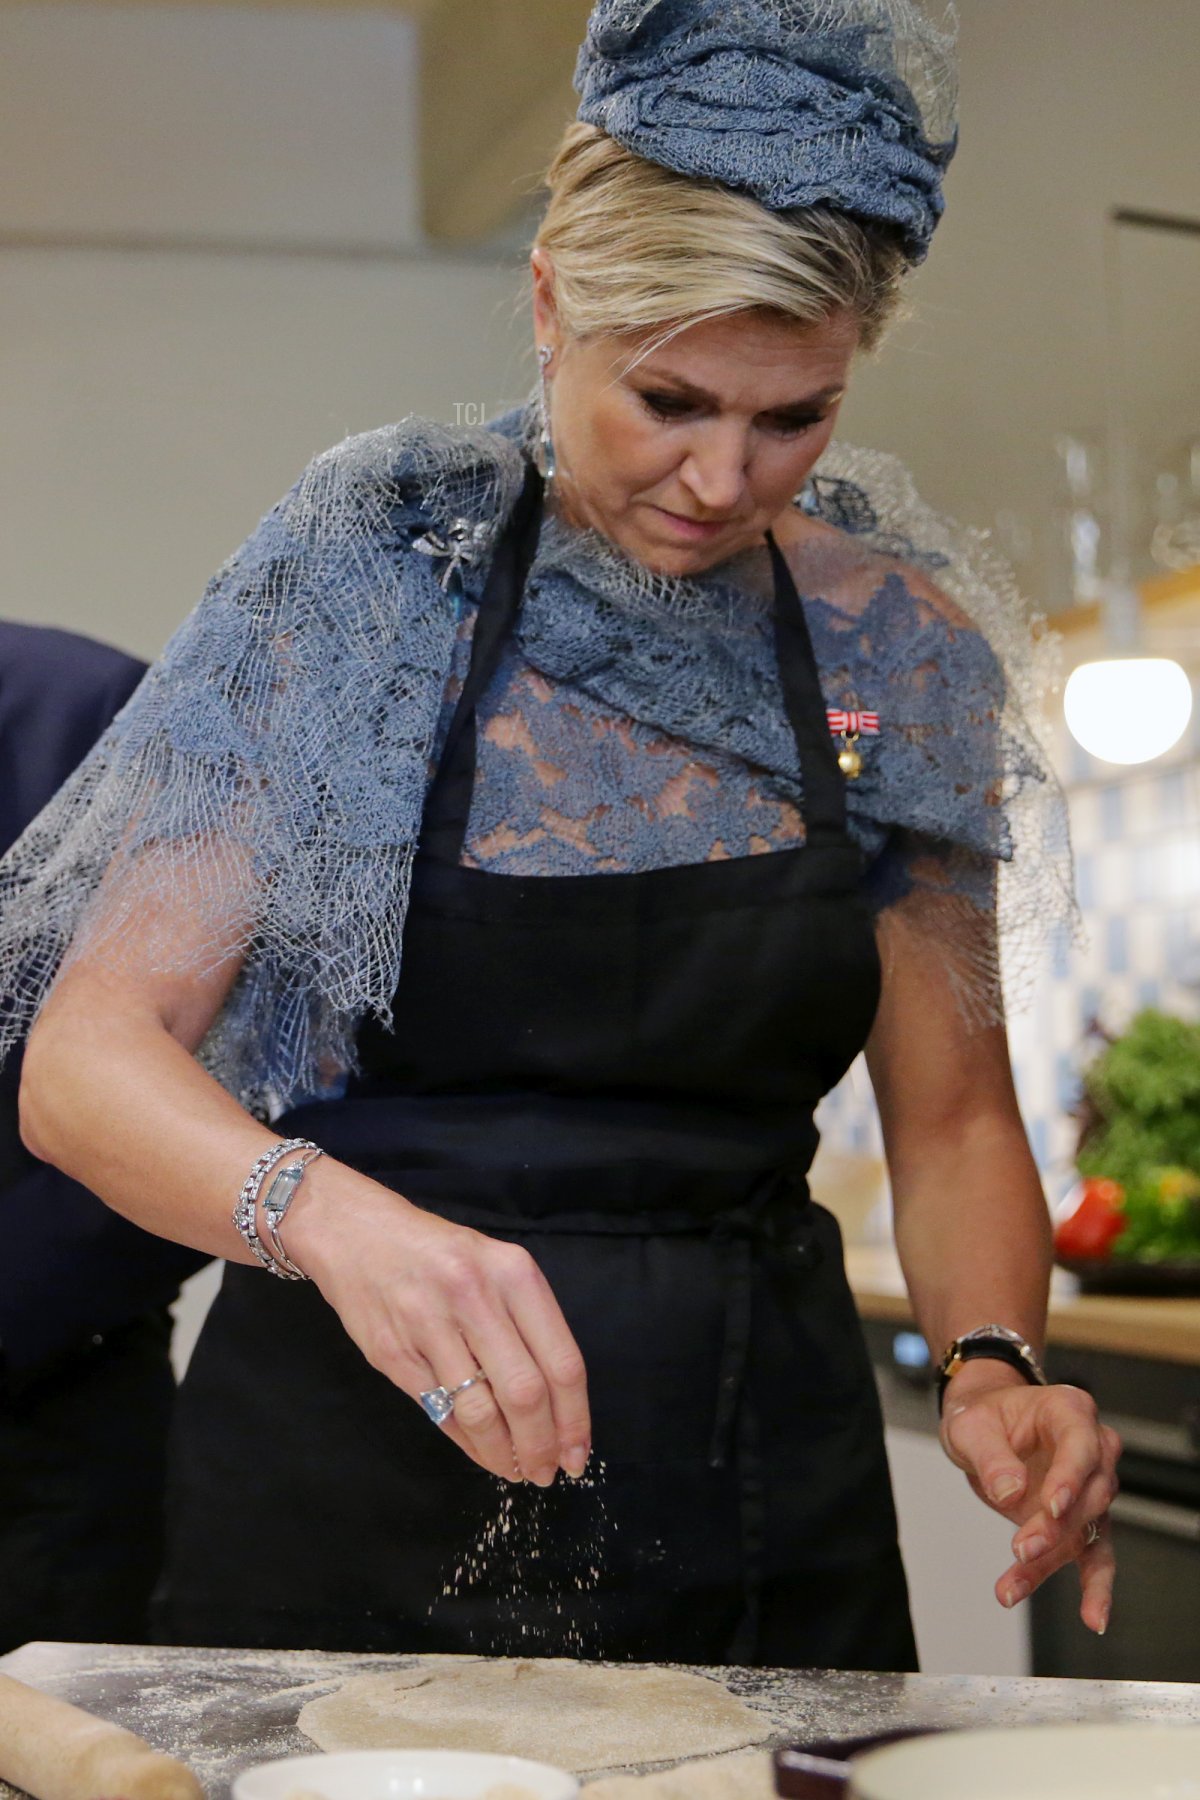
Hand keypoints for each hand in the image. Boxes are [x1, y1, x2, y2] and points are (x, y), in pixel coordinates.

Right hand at [283, 1160, 590, 1487]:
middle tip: (547, 1472)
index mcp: (514, 1273)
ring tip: (517, 1470)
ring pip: (481, 1411)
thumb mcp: (495, 1266)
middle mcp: (476, 1297)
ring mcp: (430, 1326)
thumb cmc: (438, 1253)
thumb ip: (527, 1324)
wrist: (356, 1233)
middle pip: (526, 1394)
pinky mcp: (393, 1354)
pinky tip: (482, 1452)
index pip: (562, 1362)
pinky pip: (440, 1412)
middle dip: (542, 1445)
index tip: (578, 1455)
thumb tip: (557, 1406)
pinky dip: (467, 1442)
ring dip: (504, 1453)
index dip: (575, 1420)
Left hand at [939, 1364, 1120, 1634]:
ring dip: (1053, 1560)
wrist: (986, 1425)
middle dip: (1057, 1527)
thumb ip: (991, 1456)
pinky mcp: (1082, 1520)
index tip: (1053, 1507)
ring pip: (1088, 1529)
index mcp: (1070, 1411)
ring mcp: (1091, 1486)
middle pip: (1090, 1493)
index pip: (1081, 1446)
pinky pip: (1095, 1556)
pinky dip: (1094, 1587)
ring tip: (1012, 1587)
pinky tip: (1093, 1617)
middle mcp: (1093, 1448)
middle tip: (1021, 1549)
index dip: (1071, 1477)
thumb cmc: (983, 1416)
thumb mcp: (971, 1426)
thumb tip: (1009, 1493)